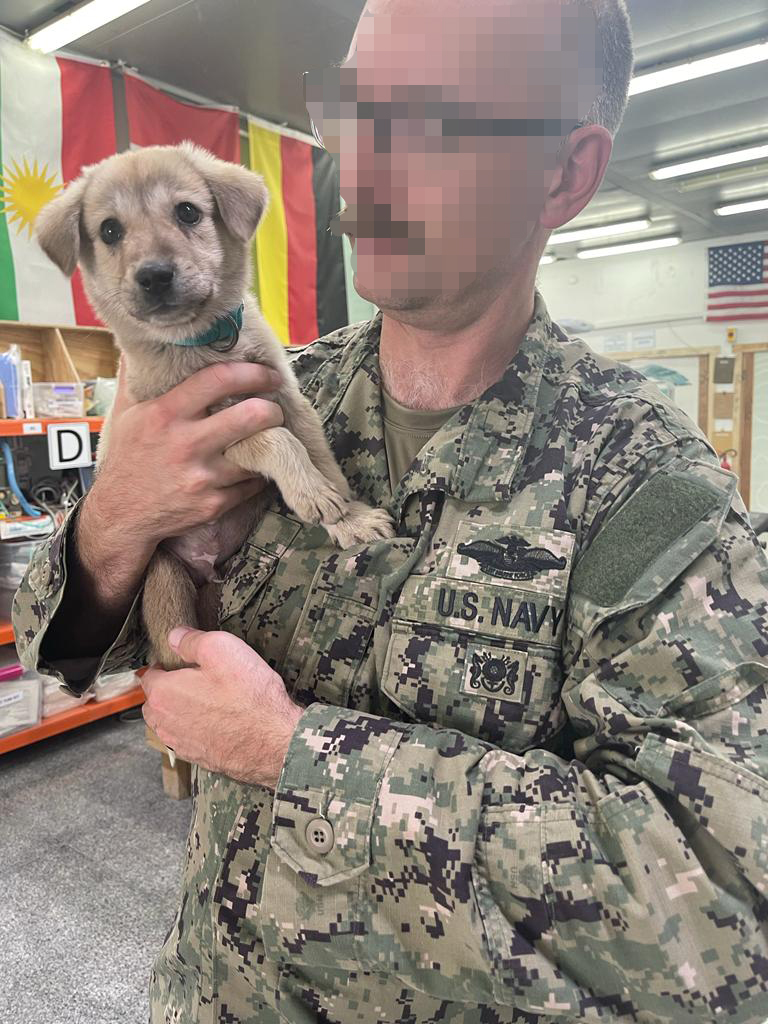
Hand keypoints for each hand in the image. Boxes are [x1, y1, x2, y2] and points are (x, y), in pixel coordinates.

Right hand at [91, 355, 284, 546]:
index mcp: (166, 414)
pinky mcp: (213, 505)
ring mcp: (202, 477)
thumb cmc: (129, 458)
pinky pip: (251, 485)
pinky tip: (252, 467)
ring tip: (268, 438)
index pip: (219, 380)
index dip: (252, 372)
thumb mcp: (127, 413)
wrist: (121, 514)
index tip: (268, 373)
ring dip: (268, 445)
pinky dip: (256, 475)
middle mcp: (186, 443)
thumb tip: (141, 340)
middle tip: (275, 409)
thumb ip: (139, 376)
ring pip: (257, 453)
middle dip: (272, 409)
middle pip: (251, 416)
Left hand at [140, 625, 303, 788]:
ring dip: (180, 710)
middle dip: (168, 689)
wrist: (273, 740)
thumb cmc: (248, 695)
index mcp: (163, 693)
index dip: (164, 664)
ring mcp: (180, 743)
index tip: (180, 660)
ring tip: (206, 700)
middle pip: (155, 701)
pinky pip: (186, 738)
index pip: (148, 674)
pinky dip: (195, 729)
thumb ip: (190, 640)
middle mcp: (165, 722)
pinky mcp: (197, 758)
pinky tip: (217, 720)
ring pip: (169, 722)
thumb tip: (173, 636)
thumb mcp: (221, 648)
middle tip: (194, 679)